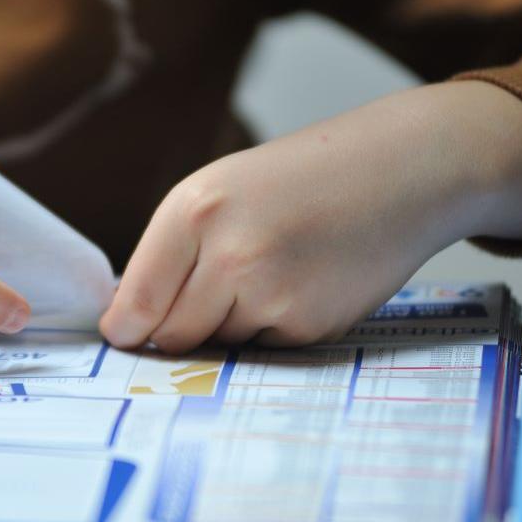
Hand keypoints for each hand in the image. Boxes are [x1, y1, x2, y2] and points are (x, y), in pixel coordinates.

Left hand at [100, 81, 521, 352]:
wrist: (396, 173)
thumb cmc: (297, 181)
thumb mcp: (217, 191)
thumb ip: (167, 255)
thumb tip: (127, 326)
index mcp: (193, 212)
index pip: (135, 303)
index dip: (125, 328)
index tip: (125, 334)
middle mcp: (228, 256)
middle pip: (170, 336)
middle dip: (178, 327)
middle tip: (215, 286)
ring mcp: (272, 296)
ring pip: (216, 344)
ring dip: (228, 325)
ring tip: (270, 269)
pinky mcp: (308, 327)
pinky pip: (261, 348)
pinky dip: (271, 327)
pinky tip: (300, 283)